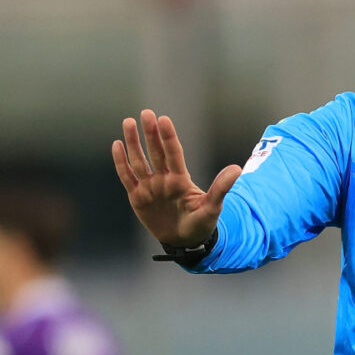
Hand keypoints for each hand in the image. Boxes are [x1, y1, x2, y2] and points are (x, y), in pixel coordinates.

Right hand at [112, 109, 241, 246]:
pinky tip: (117, 145)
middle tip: (146, 113)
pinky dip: (121, 162)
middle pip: (156, 152)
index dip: (168, 137)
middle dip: (150, 134)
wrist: (185, 241)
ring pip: (139, 160)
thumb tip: (237, 169)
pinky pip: (127, 177)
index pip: (174, 154)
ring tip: (128, 122)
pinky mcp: (137, 197)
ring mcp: (150, 187)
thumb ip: (221, 188)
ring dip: (133, 142)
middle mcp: (164, 179)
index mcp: (181, 179)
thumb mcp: (212, 207)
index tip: (164, 120)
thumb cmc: (201, 223)